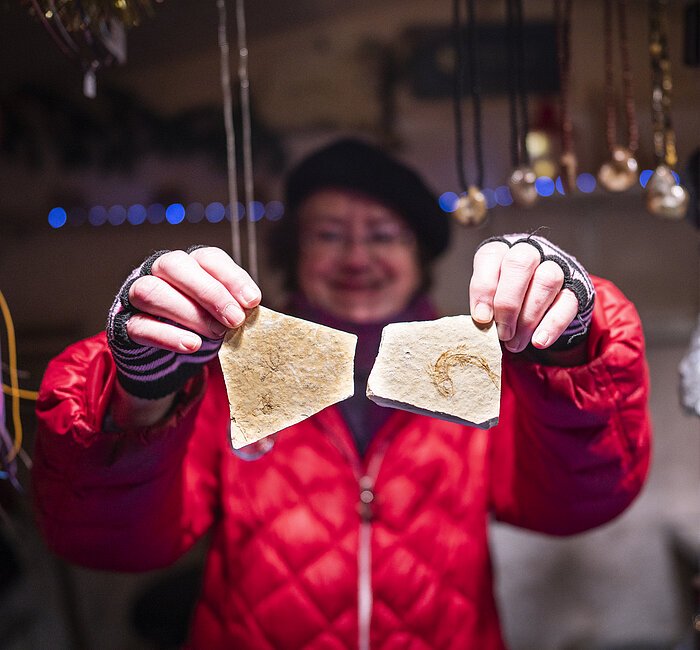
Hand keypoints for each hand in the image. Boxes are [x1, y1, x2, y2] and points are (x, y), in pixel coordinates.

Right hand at [125, 247, 260, 352]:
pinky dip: (168, 336)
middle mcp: (159, 271)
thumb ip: (233, 304)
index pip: (208, 257)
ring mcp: (137, 296)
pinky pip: (141, 325)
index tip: (252, 301)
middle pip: (175, 265)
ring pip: (152, 292)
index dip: (231, 278)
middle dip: (210, 292)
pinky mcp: (126, 324)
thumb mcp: (220, 311)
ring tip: (216, 333)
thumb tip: (250, 306)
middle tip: (235, 319)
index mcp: (189, 263)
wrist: (164, 351)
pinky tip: (193, 345)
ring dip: (189, 314)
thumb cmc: (199, 322)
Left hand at [469, 234, 593, 353]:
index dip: (484, 288)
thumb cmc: (505, 299)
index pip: (491, 256)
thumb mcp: (489, 298)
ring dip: (528, 318)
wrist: (541, 303)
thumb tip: (484, 323)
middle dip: (508, 303)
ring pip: (546, 281)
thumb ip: (485, 306)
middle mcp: (529, 251)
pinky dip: (552, 325)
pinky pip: (568, 303)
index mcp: (501, 250)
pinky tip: (539, 342)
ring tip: (515, 343)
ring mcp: (556, 266)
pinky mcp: (576, 287)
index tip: (482, 318)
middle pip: (521, 263)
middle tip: (502, 333)